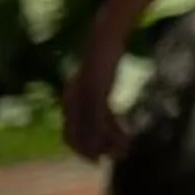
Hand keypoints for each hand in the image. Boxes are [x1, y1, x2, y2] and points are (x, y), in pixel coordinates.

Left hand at [61, 41, 129, 162]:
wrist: (104, 36)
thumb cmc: (102, 55)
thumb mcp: (97, 77)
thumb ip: (94, 93)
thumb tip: (100, 108)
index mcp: (70, 99)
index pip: (68, 134)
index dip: (81, 149)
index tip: (97, 158)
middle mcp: (72, 101)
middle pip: (76, 136)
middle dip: (92, 151)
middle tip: (110, 159)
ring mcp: (83, 96)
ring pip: (92, 130)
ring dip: (108, 144)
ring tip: (123, 151)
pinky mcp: (97, 91)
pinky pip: (103, 118)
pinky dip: (113, 132)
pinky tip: (126, 137)